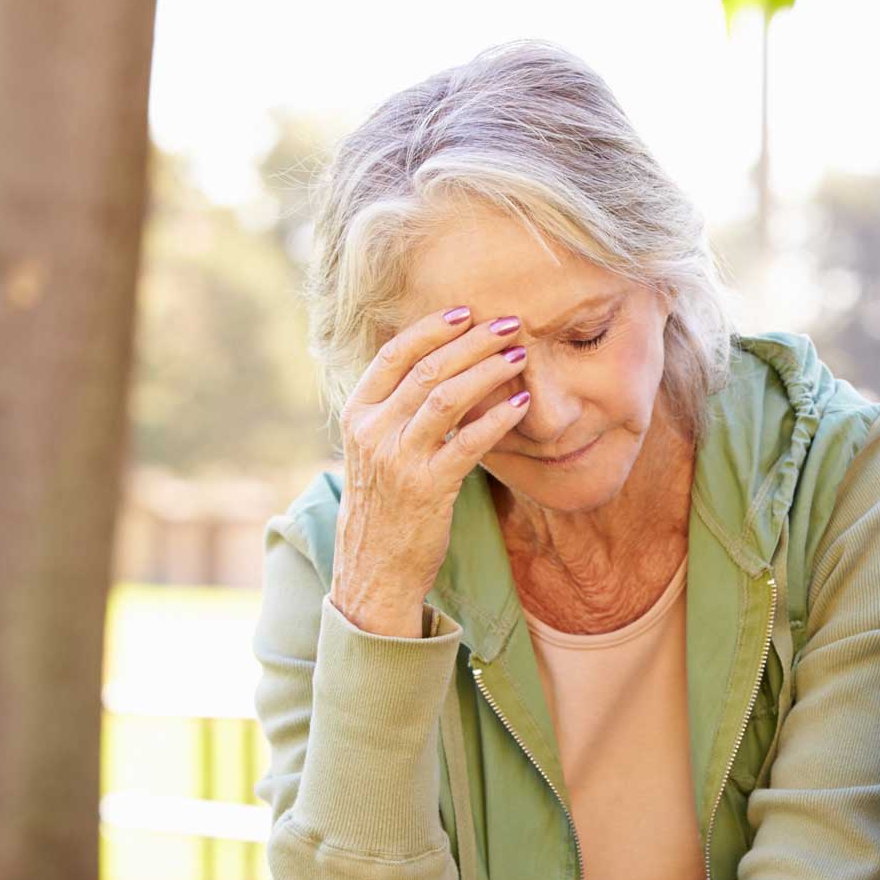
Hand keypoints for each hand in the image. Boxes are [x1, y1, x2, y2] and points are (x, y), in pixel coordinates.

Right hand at [331, 305, 531, 636]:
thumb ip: (396, 409)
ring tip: (521, 355)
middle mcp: (372, 431)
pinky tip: (522, 405)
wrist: (374, 568)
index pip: (393, 354)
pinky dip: (497, 419)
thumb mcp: (375, 449)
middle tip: (510, 323)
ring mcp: (398, 459)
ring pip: (447, 397)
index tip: (466, 311)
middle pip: (427, 368)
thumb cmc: (385, 503)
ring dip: (488, 370)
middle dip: (472, 341)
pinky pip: (468, 443)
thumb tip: (438, 366)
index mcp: (357, 414)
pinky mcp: (427, 487)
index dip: (430, 328)